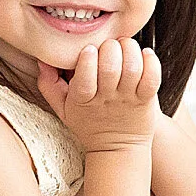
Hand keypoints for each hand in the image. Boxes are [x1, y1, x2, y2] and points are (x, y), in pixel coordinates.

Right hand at [36, 40, 160, 154]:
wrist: (117, 149)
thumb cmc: (88, 123)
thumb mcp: (61, 108)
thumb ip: (48, 84)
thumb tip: (43, 59)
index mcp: (83, 99)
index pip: (85, 77)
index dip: (88, 57)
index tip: (89, 49)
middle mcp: (106, 99)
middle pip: (111, 67)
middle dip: (111, 47)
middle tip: (110, 46)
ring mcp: (128, 99)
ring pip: (133, 67)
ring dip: (130, 49)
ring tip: (126, 47)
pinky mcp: (146, 99)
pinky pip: (152, 77)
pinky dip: (151, 60)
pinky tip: (144, 55)